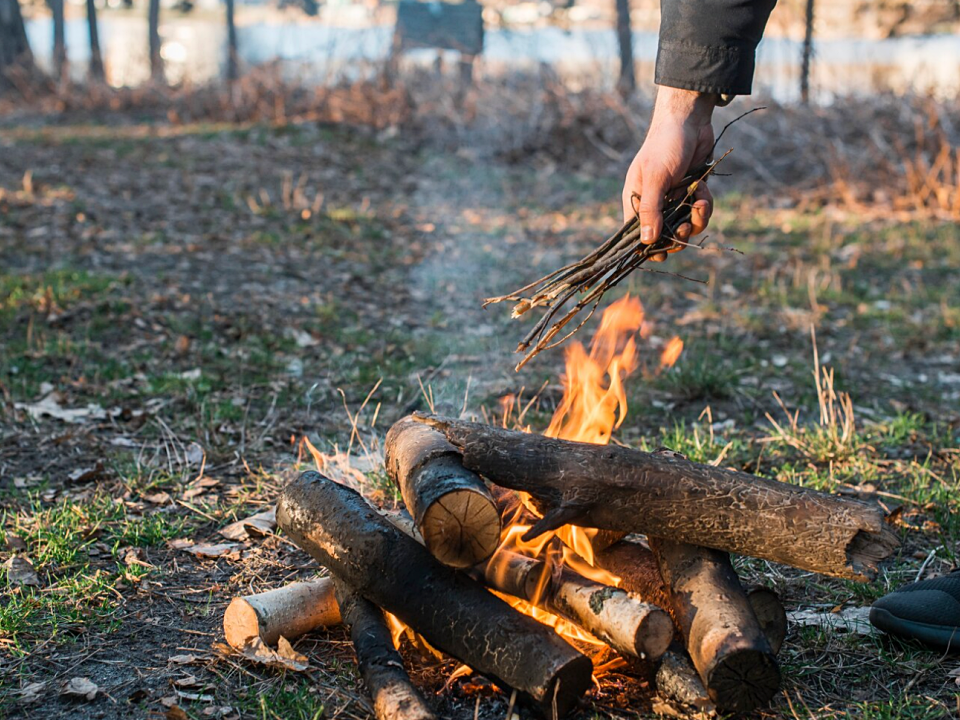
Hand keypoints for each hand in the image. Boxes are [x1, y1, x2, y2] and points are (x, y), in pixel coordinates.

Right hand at [622, 87, 716, 261]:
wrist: (690, 120)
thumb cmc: (666, 145)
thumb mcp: (657, 177)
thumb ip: (652, 210)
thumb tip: (646, 241)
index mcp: (637, 200)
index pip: (637, 233)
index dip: (648, 247)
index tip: (662, 253)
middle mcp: (654, 202)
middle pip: (665, 235)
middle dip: (678, 234)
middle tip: (686, 226)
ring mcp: (674, 198)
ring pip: (686, 225)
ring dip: (696, 219)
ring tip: (700, 202)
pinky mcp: (691, 192)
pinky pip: (699, 211)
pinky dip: (704, 205)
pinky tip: (703, 189)